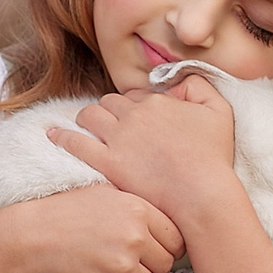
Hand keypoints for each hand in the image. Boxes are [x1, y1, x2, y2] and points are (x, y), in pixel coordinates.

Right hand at [2, 184, 182, 272]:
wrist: (32, 237)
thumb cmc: (68, 212)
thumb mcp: (107, 193)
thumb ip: (139, 206)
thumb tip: (172, 222)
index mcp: (139, 210)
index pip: (177, 239)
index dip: (167, 246)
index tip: (153, 249)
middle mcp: (135, 238)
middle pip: (166, 264)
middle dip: (152, 265)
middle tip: (129, 260)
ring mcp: (122, 265)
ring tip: (112, 269)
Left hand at [46, 77, 241, 232]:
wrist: (203, 195)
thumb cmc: (214, 158)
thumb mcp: (219, 111)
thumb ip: (200, 85)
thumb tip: (179, 77)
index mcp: (157, 102)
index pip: (136, 95)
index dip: (134, 105)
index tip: (136, 118)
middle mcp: (134, 116)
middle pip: (109, 102)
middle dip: (108, 109)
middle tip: (109, 123)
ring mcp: (118, 139)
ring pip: (90, 116)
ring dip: (86, 118)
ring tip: (83, 125)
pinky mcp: (108, 163)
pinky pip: (76, 143)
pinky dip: (62, 137)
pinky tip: (53, 135)